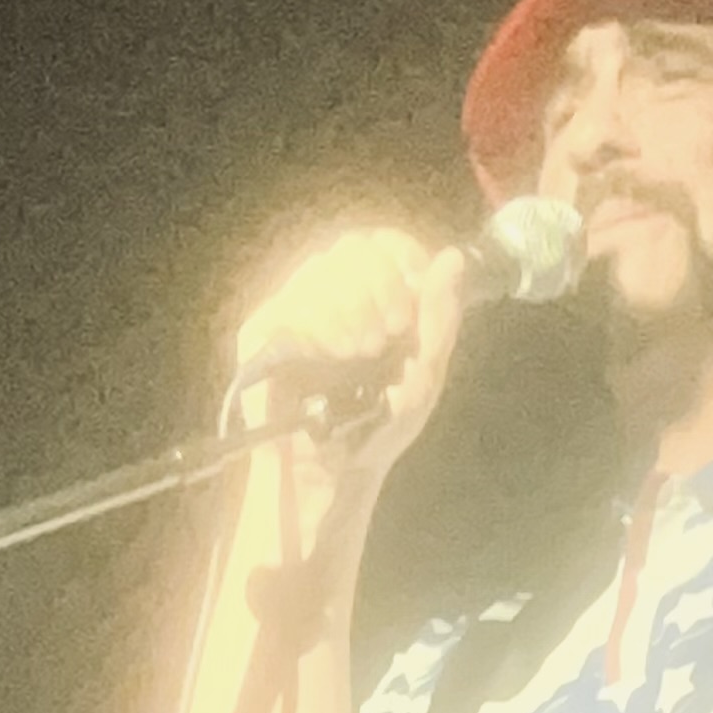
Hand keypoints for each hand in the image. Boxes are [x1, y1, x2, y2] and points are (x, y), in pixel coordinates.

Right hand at [231, 225, 466, 506]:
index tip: (416, 284)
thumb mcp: (425, 373)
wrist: (339, 472)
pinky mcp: (262, 333)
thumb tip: (450, 258)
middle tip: (391, 331)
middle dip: (381, 284)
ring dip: (354, 308)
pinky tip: (339, 354)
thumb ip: (440, 318)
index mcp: (365, 297)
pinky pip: (292, 303)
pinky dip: (325, 324)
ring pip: (322, 271)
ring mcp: (291, 310)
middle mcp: (326, 295)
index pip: (377, 240)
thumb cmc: (379, 426)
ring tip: (364, 352)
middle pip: (352, 248)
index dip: (400, 251)